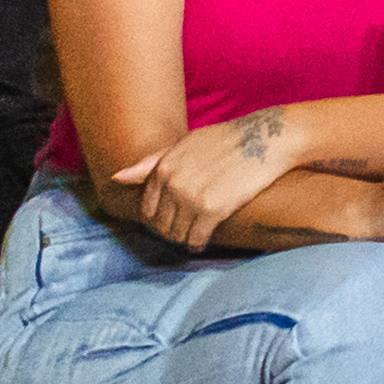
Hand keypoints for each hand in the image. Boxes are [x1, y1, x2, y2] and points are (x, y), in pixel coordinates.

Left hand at [106, 103, 307, 252]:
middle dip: (172, 230)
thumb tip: (117, 177)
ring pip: (177, 235)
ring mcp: (191, 198)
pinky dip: (198, 244)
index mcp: (163, 167)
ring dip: (184, 238)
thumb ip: (151, 162)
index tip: (172, 220)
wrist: (265, 139)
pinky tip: (204, 241)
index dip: (159, 219)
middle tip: (186, 230)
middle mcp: (173, 183)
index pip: (147, 208)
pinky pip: (196, 239)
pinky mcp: (212, 210)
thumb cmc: (226, 140)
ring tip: (195, 234)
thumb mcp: (185, 144)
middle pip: (161, 225)